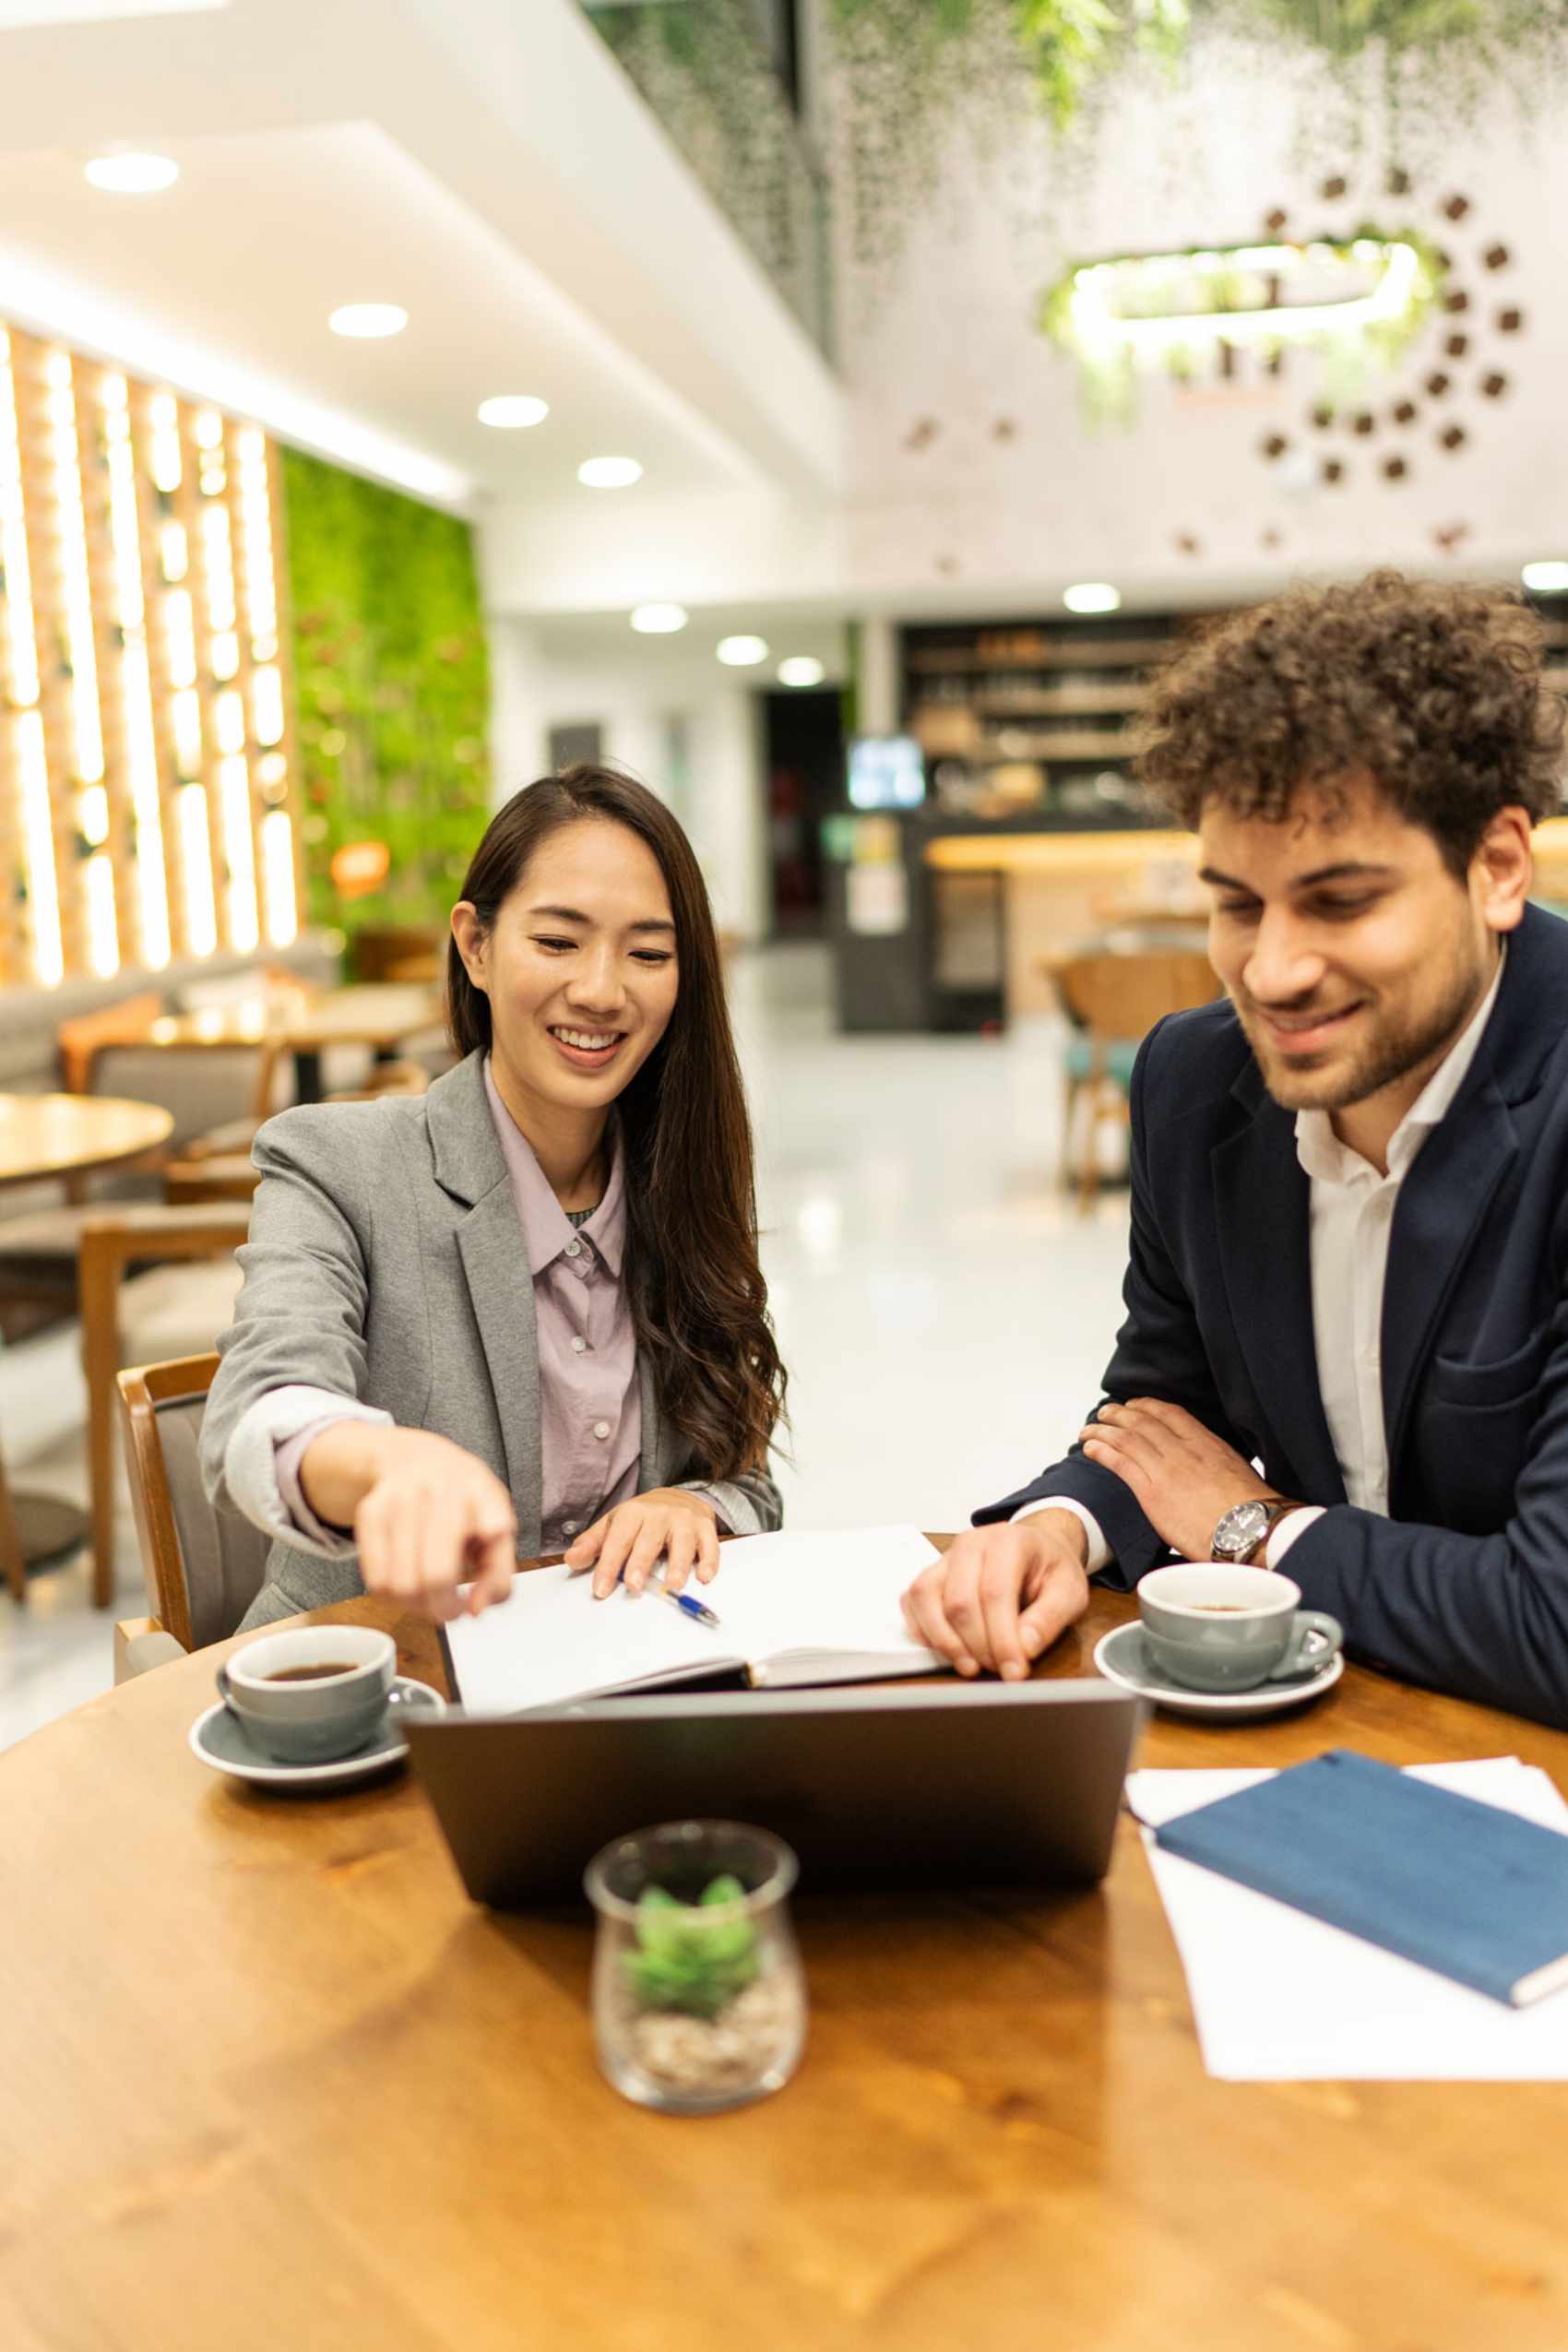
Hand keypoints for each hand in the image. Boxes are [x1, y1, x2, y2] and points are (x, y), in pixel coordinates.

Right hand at [311, 1428, 516, 1621]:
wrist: (416, 1458)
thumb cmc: (464, 1504)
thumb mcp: (496, 1525)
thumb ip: (498, 1574)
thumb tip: (475, 1610)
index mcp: (483, 1493)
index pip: (495, 1528)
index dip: (492, 1565)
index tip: (479, 1590)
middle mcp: (443, 1490)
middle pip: (437, 1576)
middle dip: (444, 1610)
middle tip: (449, 1611)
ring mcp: (403, 1498)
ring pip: (402, 1585)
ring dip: (416, 1607)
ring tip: (427, 1597)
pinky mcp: (371, 1511)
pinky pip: (376, 1579)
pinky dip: (391, 1597)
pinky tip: (405, 1583)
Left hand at [565, 1489, 719, 1598]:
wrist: (679, 1496)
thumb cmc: (643, 1517)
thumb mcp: (614, 1524)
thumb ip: (593, 1544)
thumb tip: (571, 1560)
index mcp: (632, 1513)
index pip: (618, 1541)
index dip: (608, 1566)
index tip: (601, 1589)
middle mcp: (659, 1514)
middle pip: (648, 1540)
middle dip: (640, 1563)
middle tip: (633, 1586)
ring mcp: (685, 1520)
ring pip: (682, 1542)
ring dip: (678, 1564)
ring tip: (672, 1585)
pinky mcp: (706, 1528)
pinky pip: (710, 1545)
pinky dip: (709, 1560)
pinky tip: (704, 1576)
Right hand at [901, 1514, 1090, 1681]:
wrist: (1036, 1547)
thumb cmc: (1050, 1569)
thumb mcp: (1070, 1591)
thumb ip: (1050, 1618)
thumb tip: (1024, 1647)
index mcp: (1007, 1541)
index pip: (995, 1593)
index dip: (1002, 1639)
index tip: (1013, 1671)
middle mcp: (970, 1544)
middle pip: (959, 1601)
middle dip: (977, 1646)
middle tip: (999, 1669)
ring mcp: (945, 1557)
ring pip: (926, 1598)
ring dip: (945, 1641)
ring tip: (971, 1666)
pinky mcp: (931, 1573)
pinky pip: (912, 1600)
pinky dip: (923, 1629)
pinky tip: (947, 1648)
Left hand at [1079, 1398, 1273, 1562]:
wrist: (1251, 1531)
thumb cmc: (1252, 1512)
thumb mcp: (1239, 1474)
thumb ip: (1218, 1465)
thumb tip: (1213, 1472)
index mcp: (1208, 1444)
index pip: (1172, 1414)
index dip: (1149, 1407)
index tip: (1136, 1406)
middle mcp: (1184, 1451)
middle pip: (1144, 1422)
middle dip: (1120, 1414)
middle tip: (1106, 1412)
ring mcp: (1166, 1470)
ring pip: (1127, 1439)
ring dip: (1103, 1430)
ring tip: (1089, 1428)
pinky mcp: (1152, 1492)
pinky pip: (1120, 1463)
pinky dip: (1102, 1451)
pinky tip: (1091, 1448)